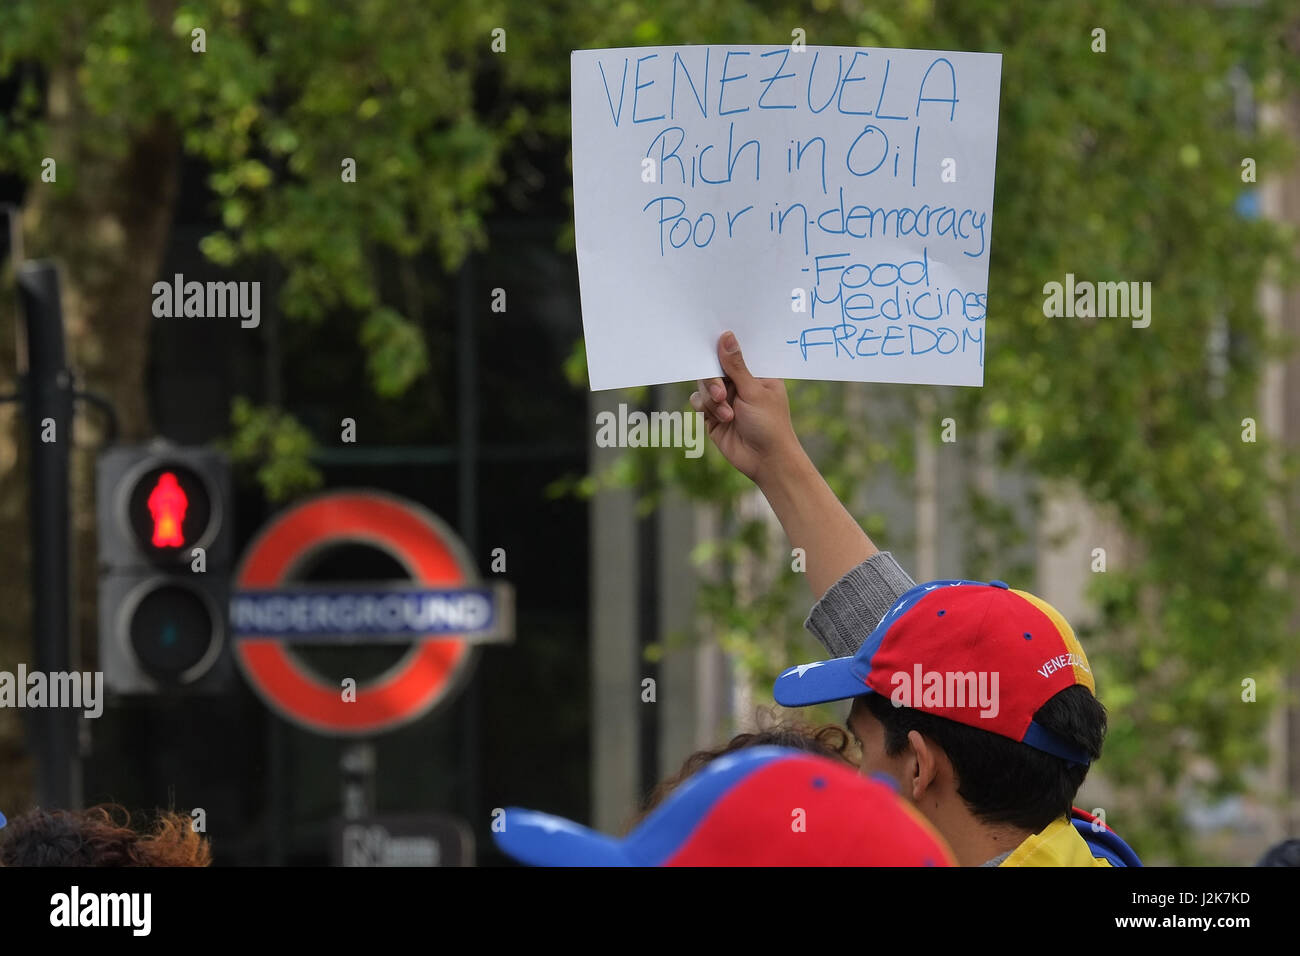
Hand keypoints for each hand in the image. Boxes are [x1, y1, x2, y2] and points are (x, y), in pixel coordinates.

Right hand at [689, 331, 801, 482]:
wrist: (765, 460)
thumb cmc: (769, 424)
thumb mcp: (753, 391)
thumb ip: (735, 365)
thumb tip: (726, 336)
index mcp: (756, 372)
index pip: (735, 351)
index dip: (722, 346)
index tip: (709, 339)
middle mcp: (740, 382)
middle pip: (713, 367)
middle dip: (713, 381)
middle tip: (721, 394)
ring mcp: (726, 398)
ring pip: (703, 385)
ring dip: (711, 399)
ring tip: (727, 414)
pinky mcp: (713, 414)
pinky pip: (698, 401)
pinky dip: (705, 408)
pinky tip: (719, 418)